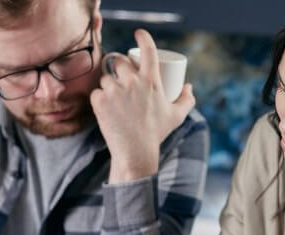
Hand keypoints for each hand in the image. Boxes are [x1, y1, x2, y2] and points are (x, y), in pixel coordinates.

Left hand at [91, 29, 195, 182]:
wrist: (135, 152)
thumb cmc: (157, 133)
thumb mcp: (176, 116)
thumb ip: (186, 100)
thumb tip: (188, 87)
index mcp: (151, 81)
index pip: (148, 50)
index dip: (143, 37)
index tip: (139, 33)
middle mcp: (133, 82)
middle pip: (120, 62)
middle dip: (119, 67)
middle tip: (120, 78)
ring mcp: (115, 91)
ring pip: (106, 78)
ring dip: (108, 85)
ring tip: (114, 98)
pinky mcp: (100, 102)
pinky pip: (96, 93)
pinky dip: (99, 99)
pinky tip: (104, 107)